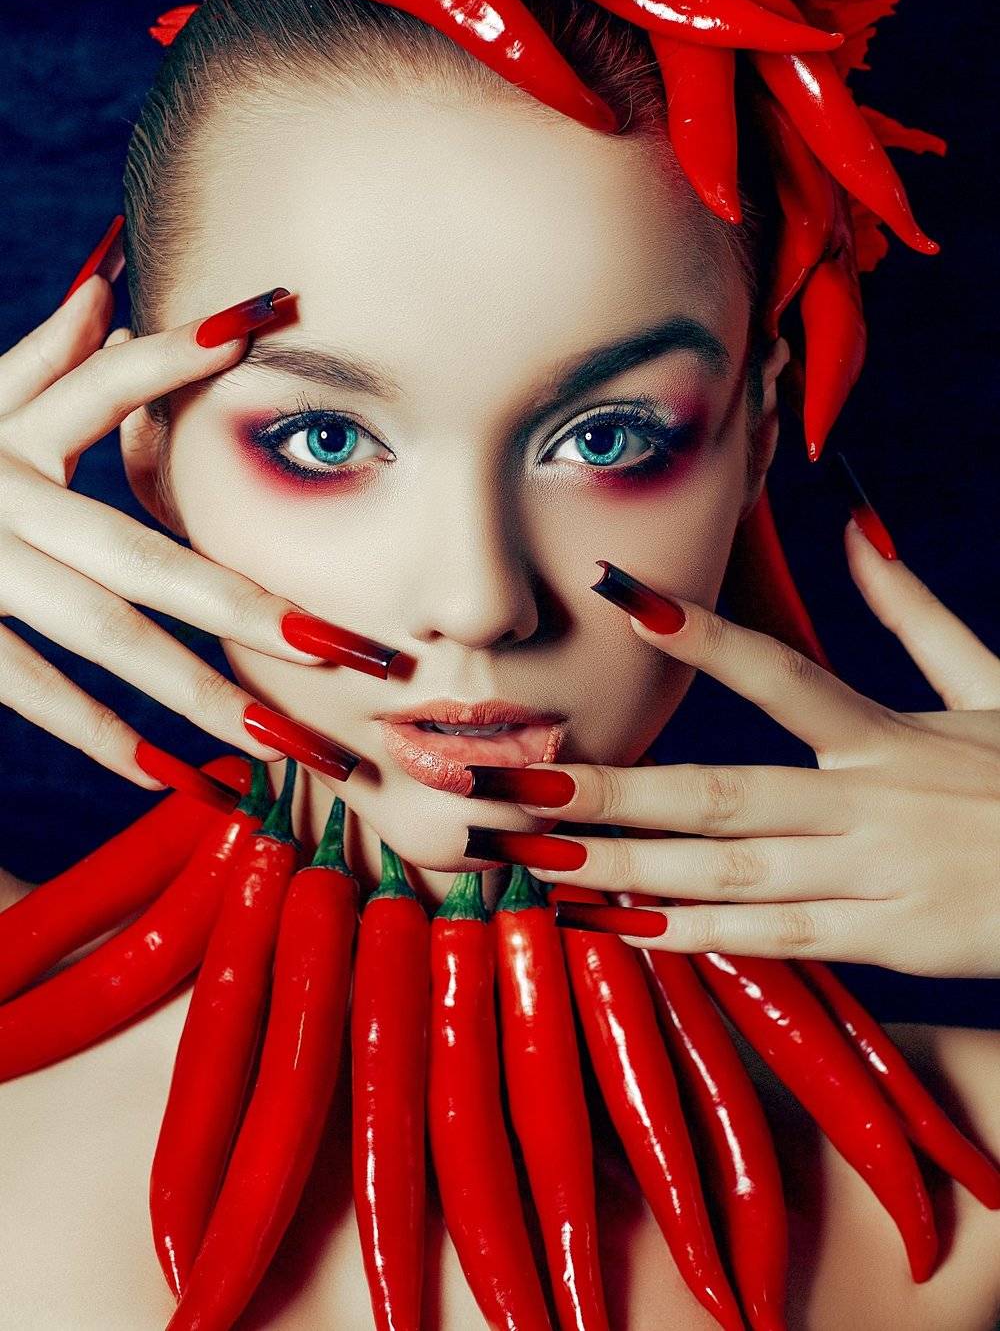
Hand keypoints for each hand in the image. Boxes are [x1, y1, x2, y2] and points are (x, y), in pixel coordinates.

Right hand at [0, 275, 393, 792]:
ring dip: (200, 696)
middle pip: (143, 556)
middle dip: (253, 606)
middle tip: (347, 650)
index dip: (177, 356)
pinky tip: (182, 781)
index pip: (105, 387)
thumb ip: (37, 359)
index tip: (265, 320)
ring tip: (284, 743)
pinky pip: (29, 691)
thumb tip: (108, 285)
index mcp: (4, 433)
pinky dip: (102, 736)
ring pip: (103, 637)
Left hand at [499, 534, 999, 976]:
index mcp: (887, 732)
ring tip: (536, 866)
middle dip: (610, 792)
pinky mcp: (886, 940)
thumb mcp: (990, 682)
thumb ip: (912, 611)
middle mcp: (868, 800)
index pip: (780, 670)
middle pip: (719, 791)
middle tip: (516, 788)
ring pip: (728, 872)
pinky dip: (695, 934)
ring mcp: (873, 874)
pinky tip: (621, 928)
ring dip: (625, 869)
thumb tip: (857, 527)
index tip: (618, 594)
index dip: (699, 633)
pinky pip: (772, 939)